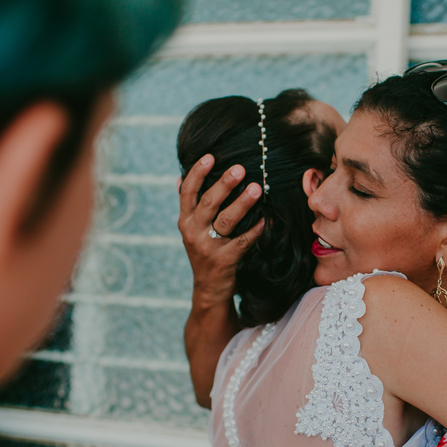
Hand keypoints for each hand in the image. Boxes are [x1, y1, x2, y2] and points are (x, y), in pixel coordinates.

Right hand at [178, 155, 264, 307]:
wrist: (209, 290)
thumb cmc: (205, 252)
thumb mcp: (191, 229)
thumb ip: (188, 205)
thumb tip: (179, 176)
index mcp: (185, 221)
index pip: (187, 192)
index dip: (197, 173)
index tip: (210, 156)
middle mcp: (192, 232)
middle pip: (207, 203)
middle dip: (224, 184)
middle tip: (241, 168)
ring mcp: (208, 248)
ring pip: (225, 221)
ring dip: (242, 203)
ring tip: (257, 189)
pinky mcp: (224, 261)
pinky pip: (242, 241)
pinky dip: (255, 229)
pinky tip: (267, 219)